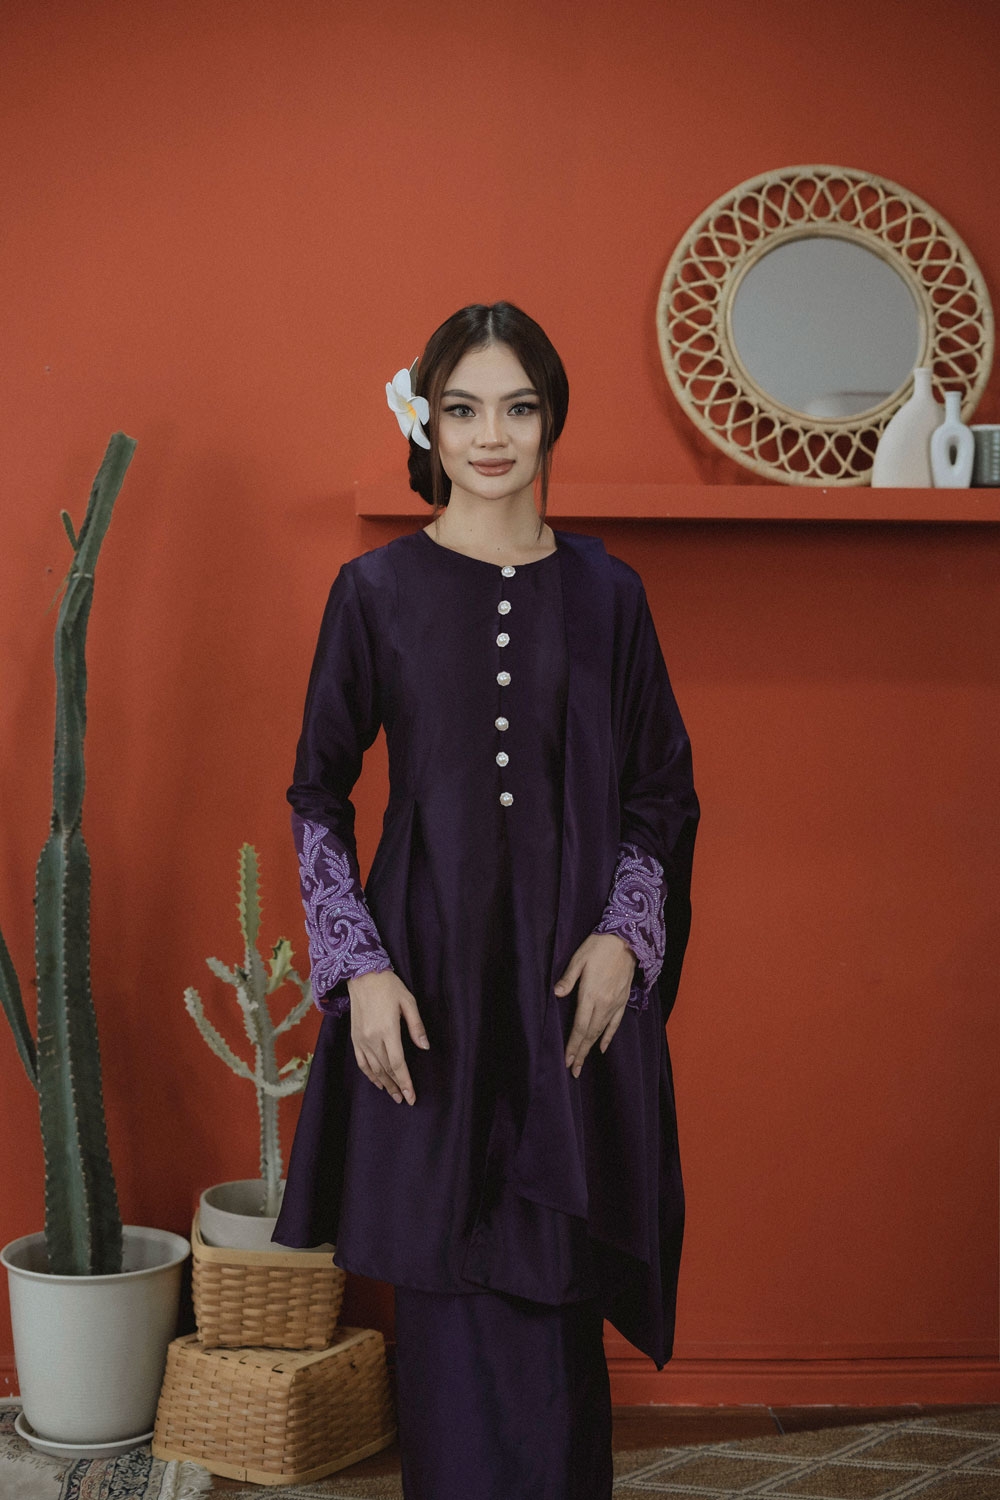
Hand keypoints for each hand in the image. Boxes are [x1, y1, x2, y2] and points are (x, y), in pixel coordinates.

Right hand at [347, 969, 428, 1104]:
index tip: (412, 1096)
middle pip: (386, 1070)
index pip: (398, 1064)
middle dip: (397, 1087)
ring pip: (374, 1069)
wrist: (362, 975)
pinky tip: (377, 1082)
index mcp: (388, 1030)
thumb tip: (425, 1047)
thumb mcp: (408, 1002)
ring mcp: (361, 1039)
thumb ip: (416, 1026)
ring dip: (385, 1084)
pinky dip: (369, 1074)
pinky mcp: (354, 1038)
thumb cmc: (389, 986)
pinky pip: (361, 1062)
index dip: (406, 1082)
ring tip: (394, 1095)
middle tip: (405, 1099)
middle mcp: (372, 1038)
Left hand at [554, 933, 635, 1077]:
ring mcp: (615, 1003)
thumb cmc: (598, 947)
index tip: (567, 1061)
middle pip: (590, 1034)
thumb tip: (556, 994)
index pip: (579, 1027)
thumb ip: (568, 979)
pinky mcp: (623, 1000)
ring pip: (601, 1031)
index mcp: (590, 995)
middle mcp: (604, 1003)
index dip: (573, 1045)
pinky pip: (615, 1023)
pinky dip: (608, 1037)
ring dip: (591, 1048)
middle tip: (573, 1071)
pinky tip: (602, 1047)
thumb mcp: (578, 959)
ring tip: (583, 1062)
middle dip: (580, 1053)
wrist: (626, 940)